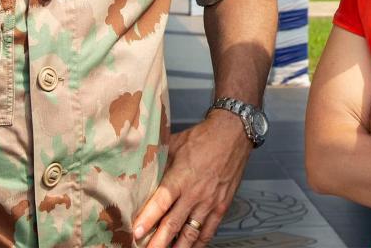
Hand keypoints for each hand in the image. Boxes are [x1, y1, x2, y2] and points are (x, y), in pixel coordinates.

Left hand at [132, 110, 251, 247]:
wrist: (233, 134)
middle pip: (173, 224)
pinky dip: (198, 243)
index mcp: (181, 177)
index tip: (136, 232)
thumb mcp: (175, 144)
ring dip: (178, 247)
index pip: (161, 202)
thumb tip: (141, 170)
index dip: (148, 218)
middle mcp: (194, 193)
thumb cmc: (202, 137)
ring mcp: (209, 202)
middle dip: (158, 242)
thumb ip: (159, 161)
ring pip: (191, 233)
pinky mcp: (221, 206)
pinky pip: (208, 231)